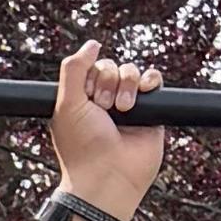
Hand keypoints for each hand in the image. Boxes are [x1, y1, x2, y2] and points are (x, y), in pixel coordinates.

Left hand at [52, 37, 171, 220]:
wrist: (108, 177)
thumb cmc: (82, 146)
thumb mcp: (67, 103)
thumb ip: (74, 69)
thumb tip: (93, 43)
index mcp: (82, 99)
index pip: (91, 67)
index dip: (90, 77)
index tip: (86, 98)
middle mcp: (104, 101)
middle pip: (111, 67)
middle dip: (108, 82)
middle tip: (103, 109)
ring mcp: (129, 106)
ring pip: (132, 71)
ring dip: (127, 84)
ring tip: (122, 110)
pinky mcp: (151, 112)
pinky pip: (154, 81)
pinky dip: (150, 81)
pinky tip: (143, 96)